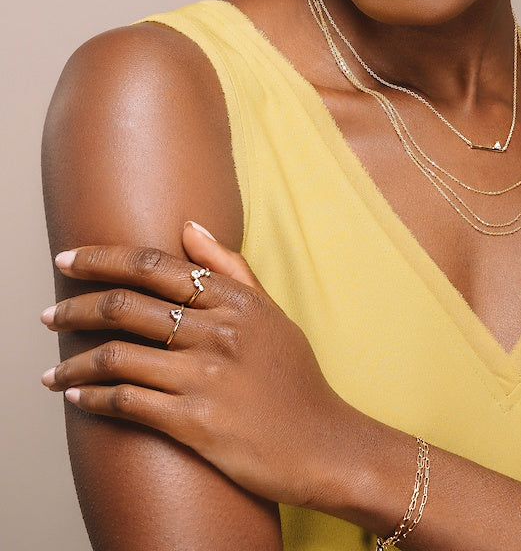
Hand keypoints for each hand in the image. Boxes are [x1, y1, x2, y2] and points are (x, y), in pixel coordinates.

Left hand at [41, 221, 352, 507]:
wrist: (321, 443)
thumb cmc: (296, 377)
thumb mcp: (271, 312)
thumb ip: (231, 268)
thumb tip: (189, 226)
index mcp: (235, 302)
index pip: (155, 265)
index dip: (103, 258)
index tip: (70, 258)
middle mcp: (216, 333)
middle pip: (125, 306)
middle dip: (74, 307)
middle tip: (49, 314)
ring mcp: (203, 377)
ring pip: (115, 356)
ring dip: (72, 362)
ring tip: (52, 371)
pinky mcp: (192, 422)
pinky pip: (124, 402)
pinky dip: (91, 398)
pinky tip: (77, 397)